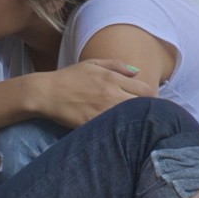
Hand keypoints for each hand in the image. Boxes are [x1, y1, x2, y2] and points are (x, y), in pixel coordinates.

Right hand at [36, 58, 155, 128]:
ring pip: (132, 119)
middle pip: (144, 105)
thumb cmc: (68, 78)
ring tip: (135, 126)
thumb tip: (137, 71)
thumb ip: (116, 65)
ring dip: (136, 122)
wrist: (45, 93)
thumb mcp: (92, 64)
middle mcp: (111, 94)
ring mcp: (102, 110)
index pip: (146, 89)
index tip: (149, 103)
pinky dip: (119, 131)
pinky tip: (119, 133)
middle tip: (146, 118)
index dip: (152, 98)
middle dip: (149, 112)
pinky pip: (114, 129)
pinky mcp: (93, 124)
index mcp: (113, 78)